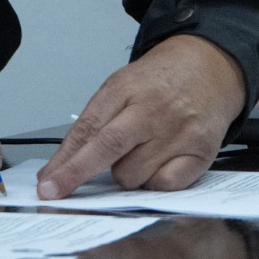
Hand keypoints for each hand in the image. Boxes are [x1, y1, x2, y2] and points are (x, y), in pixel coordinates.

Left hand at [37, 35, 244, 199]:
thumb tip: (64, 164)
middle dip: (77, 174)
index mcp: (125, 88)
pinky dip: (154, 183)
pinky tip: (159, 164)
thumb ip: (97, 121)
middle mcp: (151, 109)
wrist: (212, 66)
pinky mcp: (199, 152)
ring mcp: (177, 131)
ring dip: (125, 174)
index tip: (47, 183)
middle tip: (56, 192)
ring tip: (138, 154)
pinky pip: (164, 185)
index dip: (64, 161)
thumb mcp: (122, 86)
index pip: (88, 129)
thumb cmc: (161, 81)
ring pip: (132, 175)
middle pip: (108, 148)